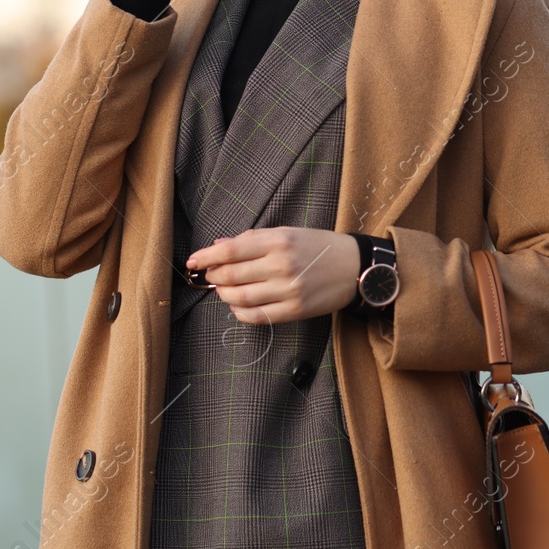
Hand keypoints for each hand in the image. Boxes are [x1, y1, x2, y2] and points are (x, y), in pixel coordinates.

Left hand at [187, 227, 359, 324]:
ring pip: (240, 297)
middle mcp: (282, 265)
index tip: (194, 261)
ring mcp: (289, 290)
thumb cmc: (319, 247)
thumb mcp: (288, 232)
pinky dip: (240, 312)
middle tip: (211, 275)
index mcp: (279, 241)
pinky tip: (238, 305)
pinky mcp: (295, 310)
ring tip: (223, 289)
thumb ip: (253, 239)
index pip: (231, 250)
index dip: (206, 256)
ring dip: (224, 294)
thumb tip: (219, 245)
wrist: (355, 267)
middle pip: (231, 274)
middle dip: (214, 276)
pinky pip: (257, 315)